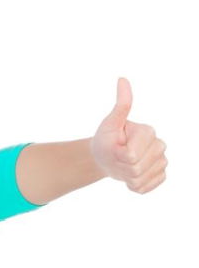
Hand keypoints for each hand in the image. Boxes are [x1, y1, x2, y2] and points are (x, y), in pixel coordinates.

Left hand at [90, 77, 167, 193]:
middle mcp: (160, 145)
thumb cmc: (106, 139)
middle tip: (117, 157)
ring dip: (125, 177)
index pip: (129, 155)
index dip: (117, 154)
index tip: (115, 146)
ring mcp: (162, 161)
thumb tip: (122, 79)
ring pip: (140, 179)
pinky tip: (129, 177)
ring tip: (123, 166)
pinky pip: (145, 188)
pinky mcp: (160, 175)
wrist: (106, 158)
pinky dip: (132, 186)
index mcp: (148, 132)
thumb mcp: (109, 124)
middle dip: (120, 166)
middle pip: (135, 168)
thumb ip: (121, 106)